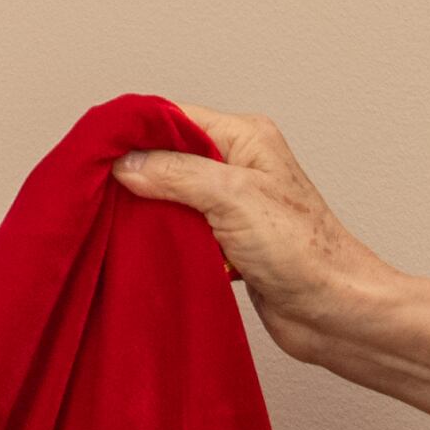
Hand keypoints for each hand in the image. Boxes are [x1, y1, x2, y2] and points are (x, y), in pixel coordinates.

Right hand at [112, 106, 393, 370]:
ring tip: (115, 222)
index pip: (173, 117)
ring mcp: (233, 204)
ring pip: (171, 196)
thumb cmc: (304, 251)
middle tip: (94, 189)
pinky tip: (145, 250)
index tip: (94, 150)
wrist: (335, 312)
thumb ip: (176, 174)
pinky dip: (164, 239)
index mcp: (245, 138)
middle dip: (133, 172)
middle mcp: (238, 164)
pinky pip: (182, 230)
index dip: (132, 131)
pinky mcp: (228, 241)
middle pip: (167, 155)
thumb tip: (125, 164)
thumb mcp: (233, 199)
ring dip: (147, 211)